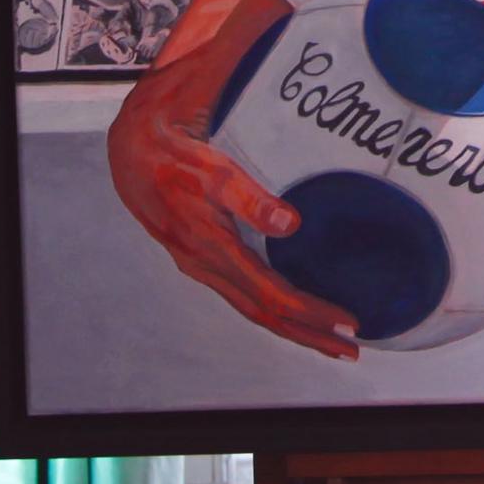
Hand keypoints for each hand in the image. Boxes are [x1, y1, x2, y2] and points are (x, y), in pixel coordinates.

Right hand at [105, 0, 360, 360]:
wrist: (129, 141)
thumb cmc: (175, 139)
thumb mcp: (207, 158)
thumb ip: (246, 192)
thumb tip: (289, 225)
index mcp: (207, 240)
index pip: (263, 289)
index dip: (306, 311)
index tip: (345, 319)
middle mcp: (203, 259)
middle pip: (261, 309)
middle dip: (308, 329)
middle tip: (353, 344)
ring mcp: (201, 261)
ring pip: (252, 306)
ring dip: (295, 326)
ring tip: (335, 341)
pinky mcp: (203, 256)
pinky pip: (242, 292)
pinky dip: (274, 309)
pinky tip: (298, 314)